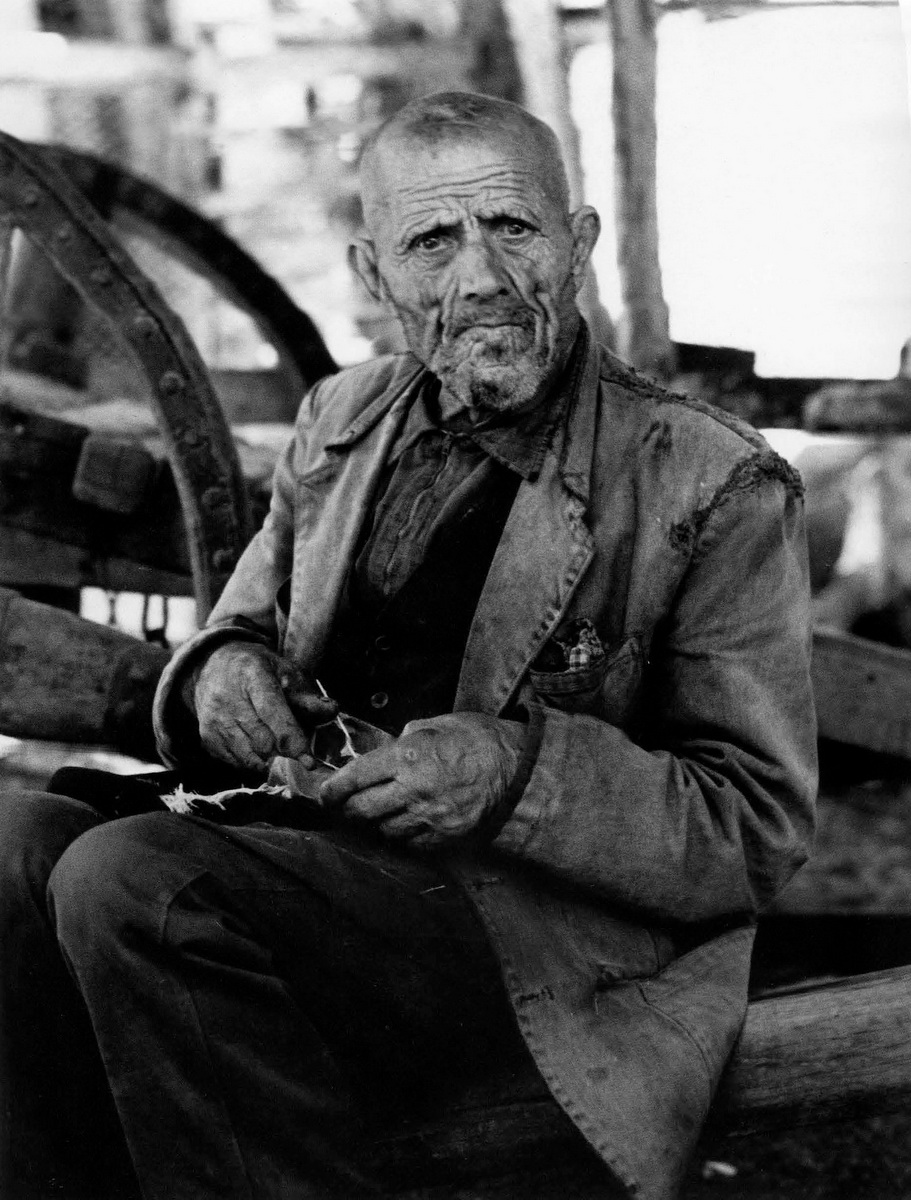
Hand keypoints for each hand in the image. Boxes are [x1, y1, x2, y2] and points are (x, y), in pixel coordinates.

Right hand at [193, 642, 336, 770]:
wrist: (213, 666)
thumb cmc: (258, 670)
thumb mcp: (285, 672)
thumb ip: (307, 696)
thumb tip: (332, 711)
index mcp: (252, 675)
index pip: (272, 713)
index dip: (292, 740)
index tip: (309, 761)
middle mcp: (227, 698)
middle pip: (261, 740)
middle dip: (284, 752)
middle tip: (298, 750)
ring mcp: (213, 719)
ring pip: (248, 756)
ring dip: (269, 759)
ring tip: (278, 747)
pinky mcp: (206, 737)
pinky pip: (236, 762)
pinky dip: (253, 761)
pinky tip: (259, 747)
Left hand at [319, 713, 521, 846]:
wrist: (521, 772)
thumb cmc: (483, 741)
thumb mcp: (443, 723)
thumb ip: (411, 735)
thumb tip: (391, 745)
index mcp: (409, 757)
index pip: (356, 777)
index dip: (333, 788)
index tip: (325, 793)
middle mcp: (413, 790)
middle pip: (363, 810)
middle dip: (348, 809)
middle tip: (343, 806)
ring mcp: (429, 818)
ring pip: (383, 830)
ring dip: (374, 824)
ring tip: (375, 815)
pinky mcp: (444, 837)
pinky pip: (410, 843)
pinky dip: (401, 836)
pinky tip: (403, 825)